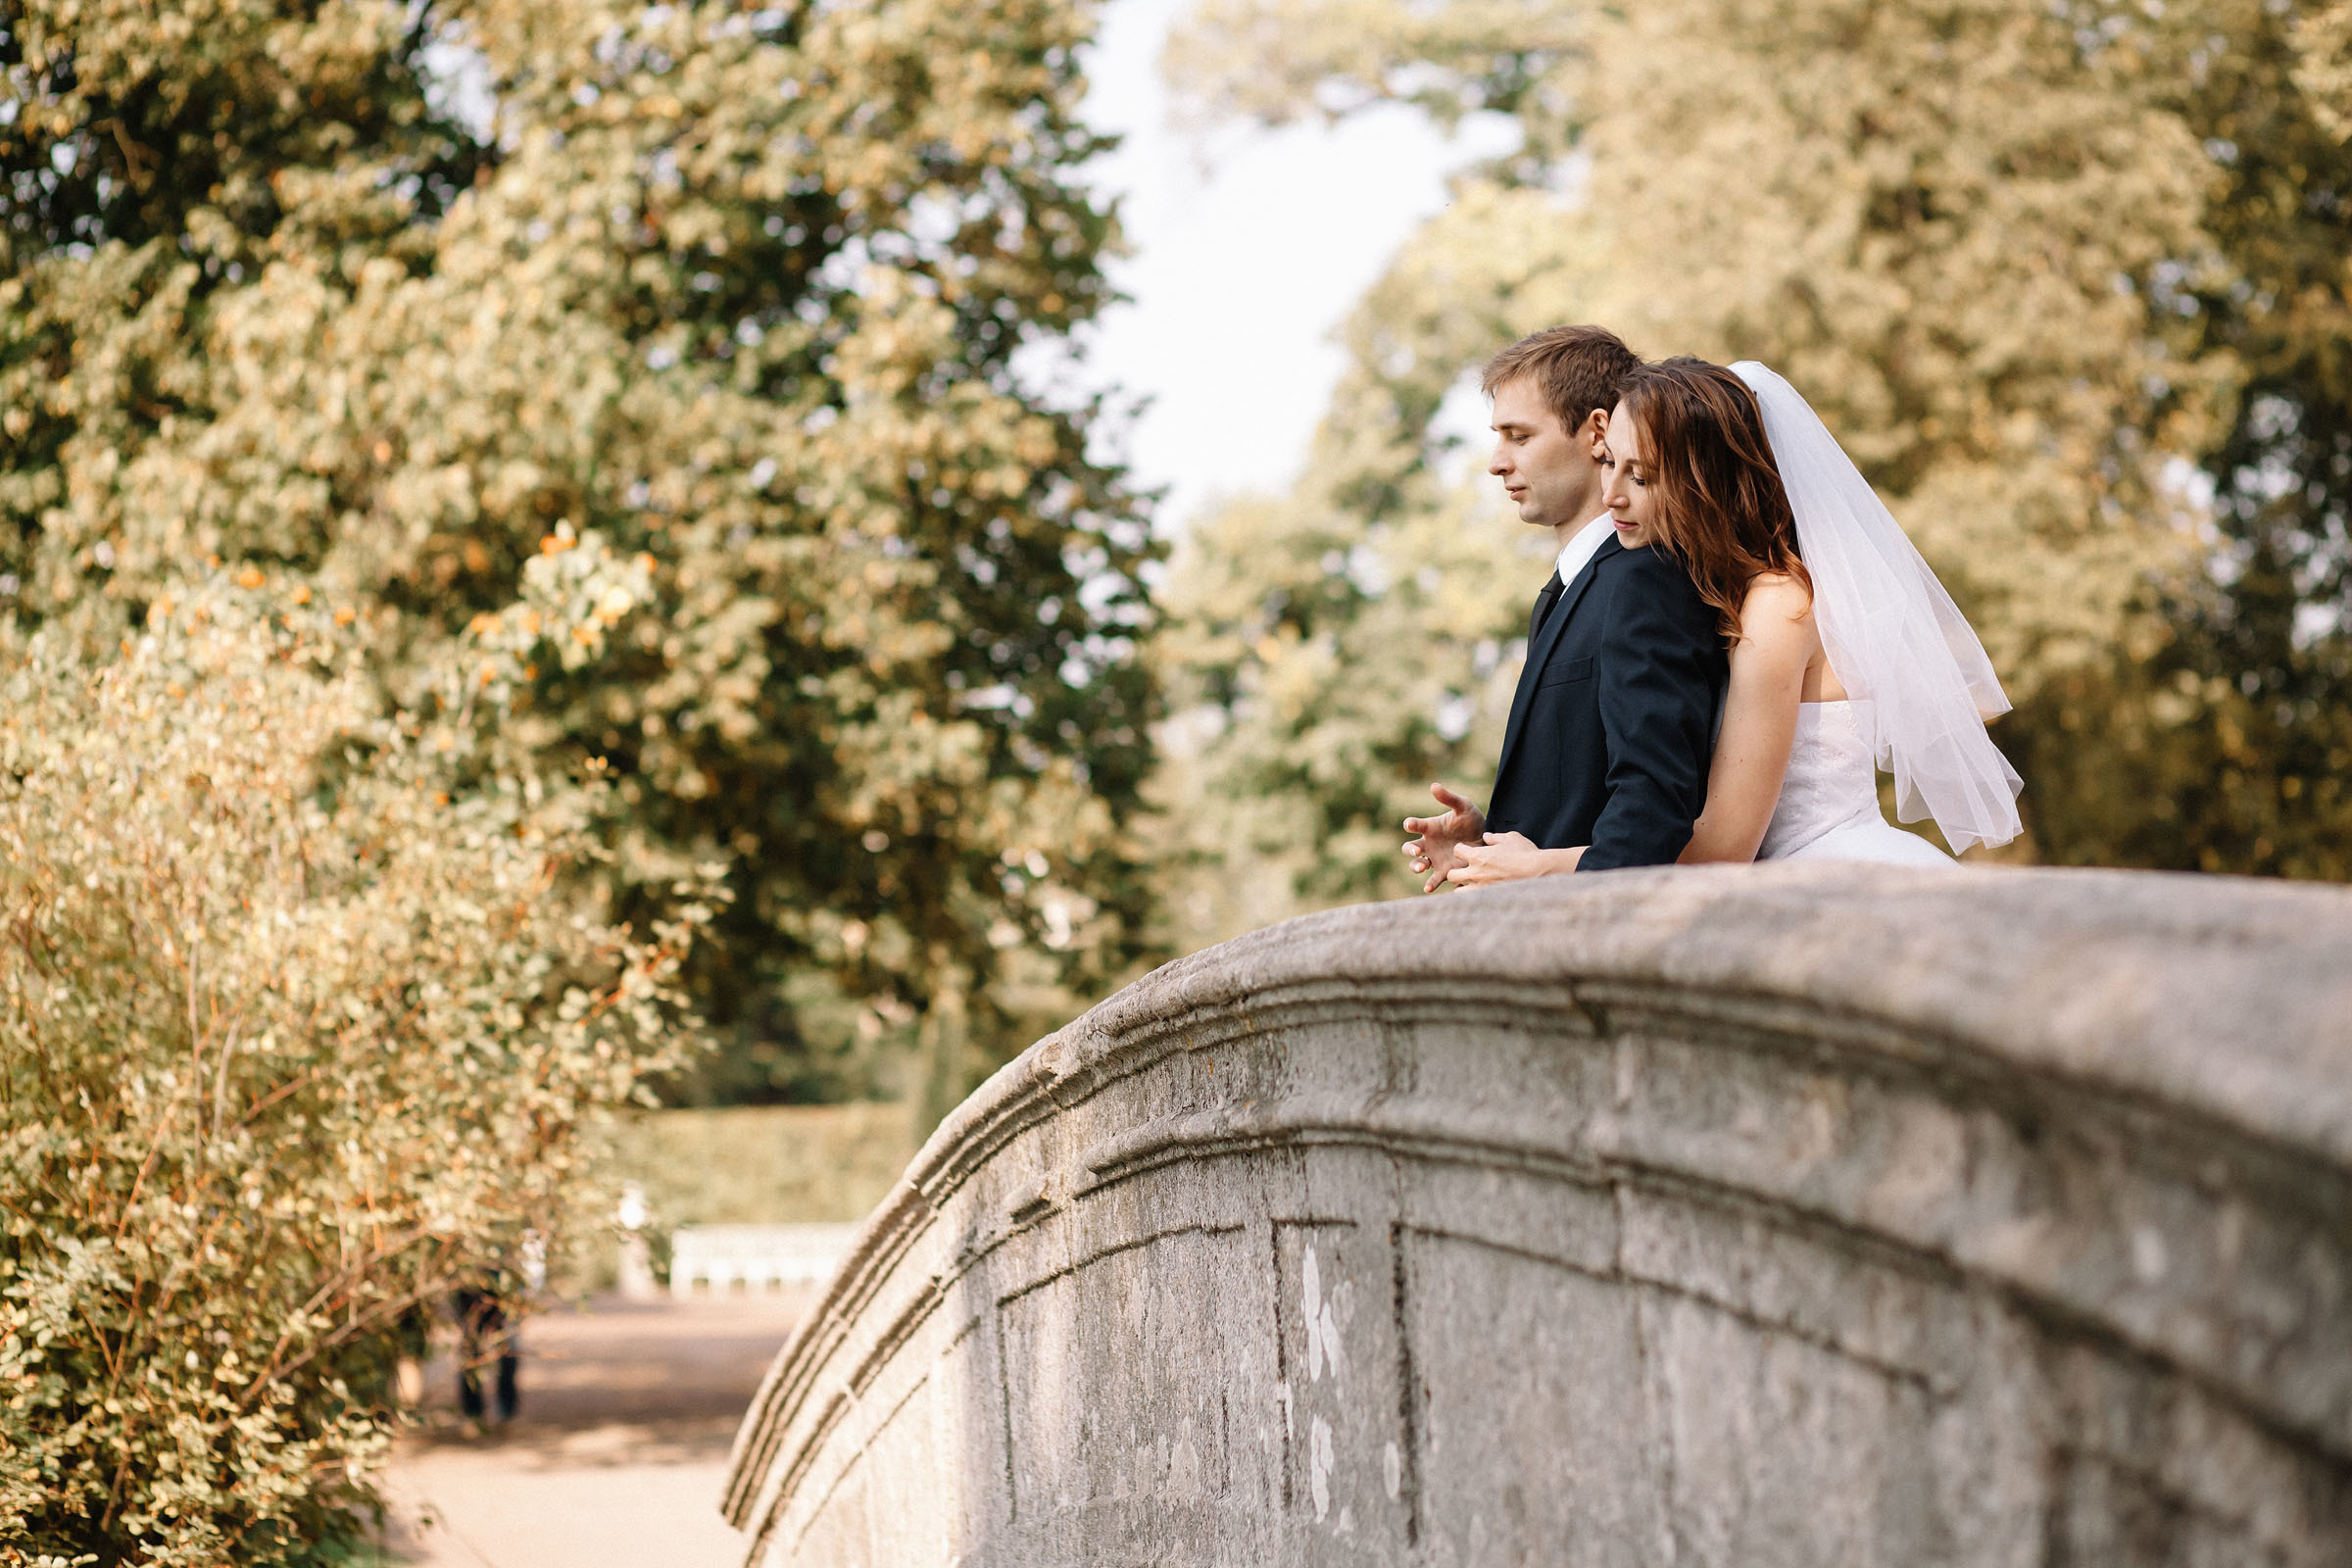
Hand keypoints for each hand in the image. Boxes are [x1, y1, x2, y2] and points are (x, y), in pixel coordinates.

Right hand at [1402, 783, 1486, 892]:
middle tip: (1417, 851)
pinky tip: (1428, 888)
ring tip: (1421, 868)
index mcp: (1430, 828)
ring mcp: (1434, 859)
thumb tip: (1433, 785)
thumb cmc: (1470, 821)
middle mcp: (1428, 844)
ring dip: (1415, 866)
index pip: (1415, 825)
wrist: (1485, 840)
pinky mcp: (1443, 871)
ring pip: (1416, 865)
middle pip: (1409, 848)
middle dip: (1410, 850)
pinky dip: (1430, 884)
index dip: (1411, 824)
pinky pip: (1433, 880)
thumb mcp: (1463, 807)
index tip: (1410, 824)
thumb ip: (1449, 798)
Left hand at [1446, 832, 1582, 886]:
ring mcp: (1482, 888)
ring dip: (1463, 888)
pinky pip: (1474, 901)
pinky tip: (1483, 894)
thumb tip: (1486, 837)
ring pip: (1458, 892)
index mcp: (1478, 856)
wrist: (1539, 872)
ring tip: (1473, 884)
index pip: (1457, 851)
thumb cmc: (1525, 852)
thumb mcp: (1511, 838)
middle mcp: (1475, 873)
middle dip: (1457, 871)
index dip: (1462, 849)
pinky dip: (1475, 898)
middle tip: (1468, 870)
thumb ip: (1495, 838)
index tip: (1470, 851)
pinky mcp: (1490, 899)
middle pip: (1451, 874)